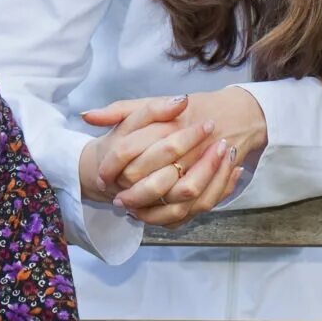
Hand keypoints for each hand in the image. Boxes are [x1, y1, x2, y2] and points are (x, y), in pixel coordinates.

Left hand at [82, 86, 266, 225]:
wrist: (235, 116)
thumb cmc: (189, 109)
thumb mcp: (153, 104)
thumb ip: (120, 110)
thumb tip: (86, 116)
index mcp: (169, 127)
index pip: (130, 151)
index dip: (111, 167)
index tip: (100, 177)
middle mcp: (189, 150)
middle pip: (155, 182)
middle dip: (132, 195)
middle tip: (116, 201)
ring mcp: (204, 169)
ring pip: (177, 201)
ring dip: (152, 211)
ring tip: (132, 212)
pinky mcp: (214, 184)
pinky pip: (193, 210)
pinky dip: (171, 216)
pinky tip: (154, 215)